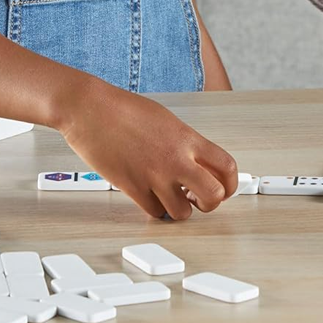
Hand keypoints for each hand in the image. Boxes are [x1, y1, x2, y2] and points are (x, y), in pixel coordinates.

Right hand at [60, 80, 238, 219]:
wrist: (91, 109)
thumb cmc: (124, 109)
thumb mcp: (166, 119)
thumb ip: (185, 142)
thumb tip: (196, 163)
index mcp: (187, 138)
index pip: (227, 166)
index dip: (231, 183)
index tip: (225, 187)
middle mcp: (176, 159)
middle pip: (214, 196)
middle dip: (210, 202)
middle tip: (200, 198)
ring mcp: (154, 176)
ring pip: (182, 213)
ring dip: (180, 209)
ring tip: (172, 197)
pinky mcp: (132, 188)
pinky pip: (155, 212)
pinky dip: (156, 209)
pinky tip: (151, 196)